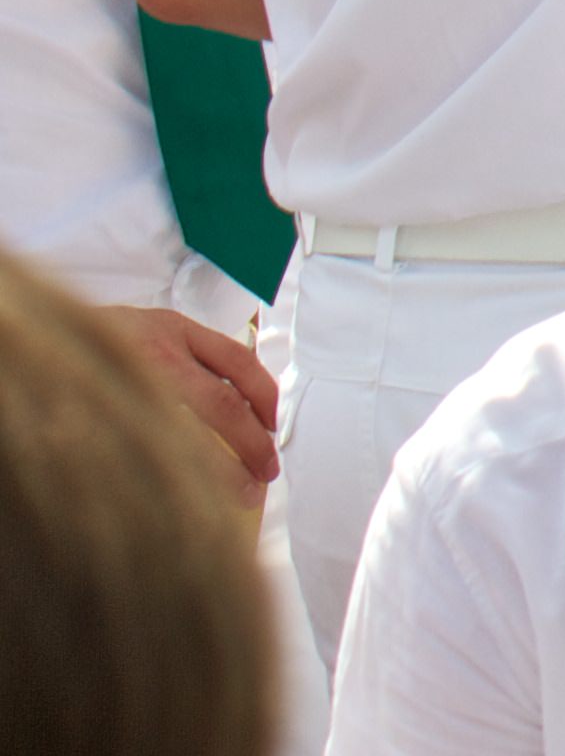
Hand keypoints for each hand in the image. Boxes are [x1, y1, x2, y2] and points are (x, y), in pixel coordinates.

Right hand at [105, 307, 279, 491]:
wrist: (27, 332)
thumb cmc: (90, 339)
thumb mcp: (146, 329)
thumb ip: (187, 355)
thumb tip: (237, 400)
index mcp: (170, 328)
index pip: (239, 361)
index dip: (265, 396)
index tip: (274, 426)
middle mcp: (153, 355)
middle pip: (221, 404)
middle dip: (252, 441)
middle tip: (267, 470)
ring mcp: (124, 386)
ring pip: (186, 436)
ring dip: (220, 470)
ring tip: (243, 494)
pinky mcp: (94, 418)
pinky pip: (144, 452)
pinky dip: (172, 477)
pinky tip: (188, 498)